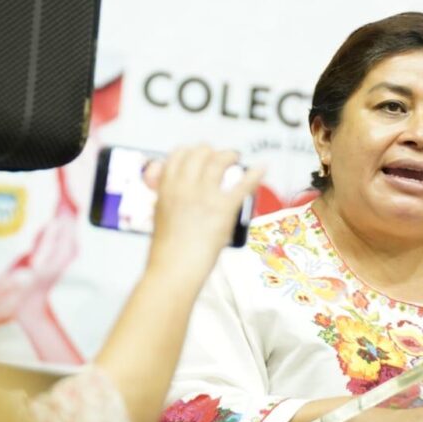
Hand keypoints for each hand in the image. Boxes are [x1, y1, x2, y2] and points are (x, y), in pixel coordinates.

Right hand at [146, 146, 263, 278]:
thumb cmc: (167, 252)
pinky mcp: (223, 208)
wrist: (174, 270)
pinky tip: (262, 168)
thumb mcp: (161, 218)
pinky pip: (243, 184)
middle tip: (220, 157)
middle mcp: (184, 186)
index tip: (198, 154)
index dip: (190, 151)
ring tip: (236, 158)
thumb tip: (180, 195)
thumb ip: (169, 201)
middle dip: (211, 151)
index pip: (177, 155)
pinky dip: (255, 174)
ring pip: (219, 161)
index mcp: (166, 188)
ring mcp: (204, 196)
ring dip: (230, 155)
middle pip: (200, 152)